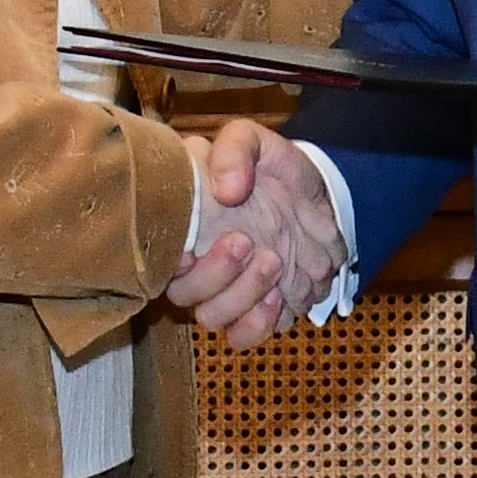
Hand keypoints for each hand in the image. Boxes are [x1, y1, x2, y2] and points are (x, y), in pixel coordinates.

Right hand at [166, 121, 345, 348]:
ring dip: (240, 297)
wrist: (319, 196)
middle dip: (214, 275)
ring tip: (273, 261)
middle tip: (247, 242)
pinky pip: (244, 336)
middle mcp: (199, 266)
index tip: (193, 249)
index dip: (170, 260)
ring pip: (212, 318)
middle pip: (182, 296)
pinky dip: (258, 324)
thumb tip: (225, 189)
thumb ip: (234, 150)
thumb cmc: (274, 169)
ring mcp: (228, 292)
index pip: (157, 256)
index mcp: (186, 227)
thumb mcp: (253, 141)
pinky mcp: (258, 310)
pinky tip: (278, 296)